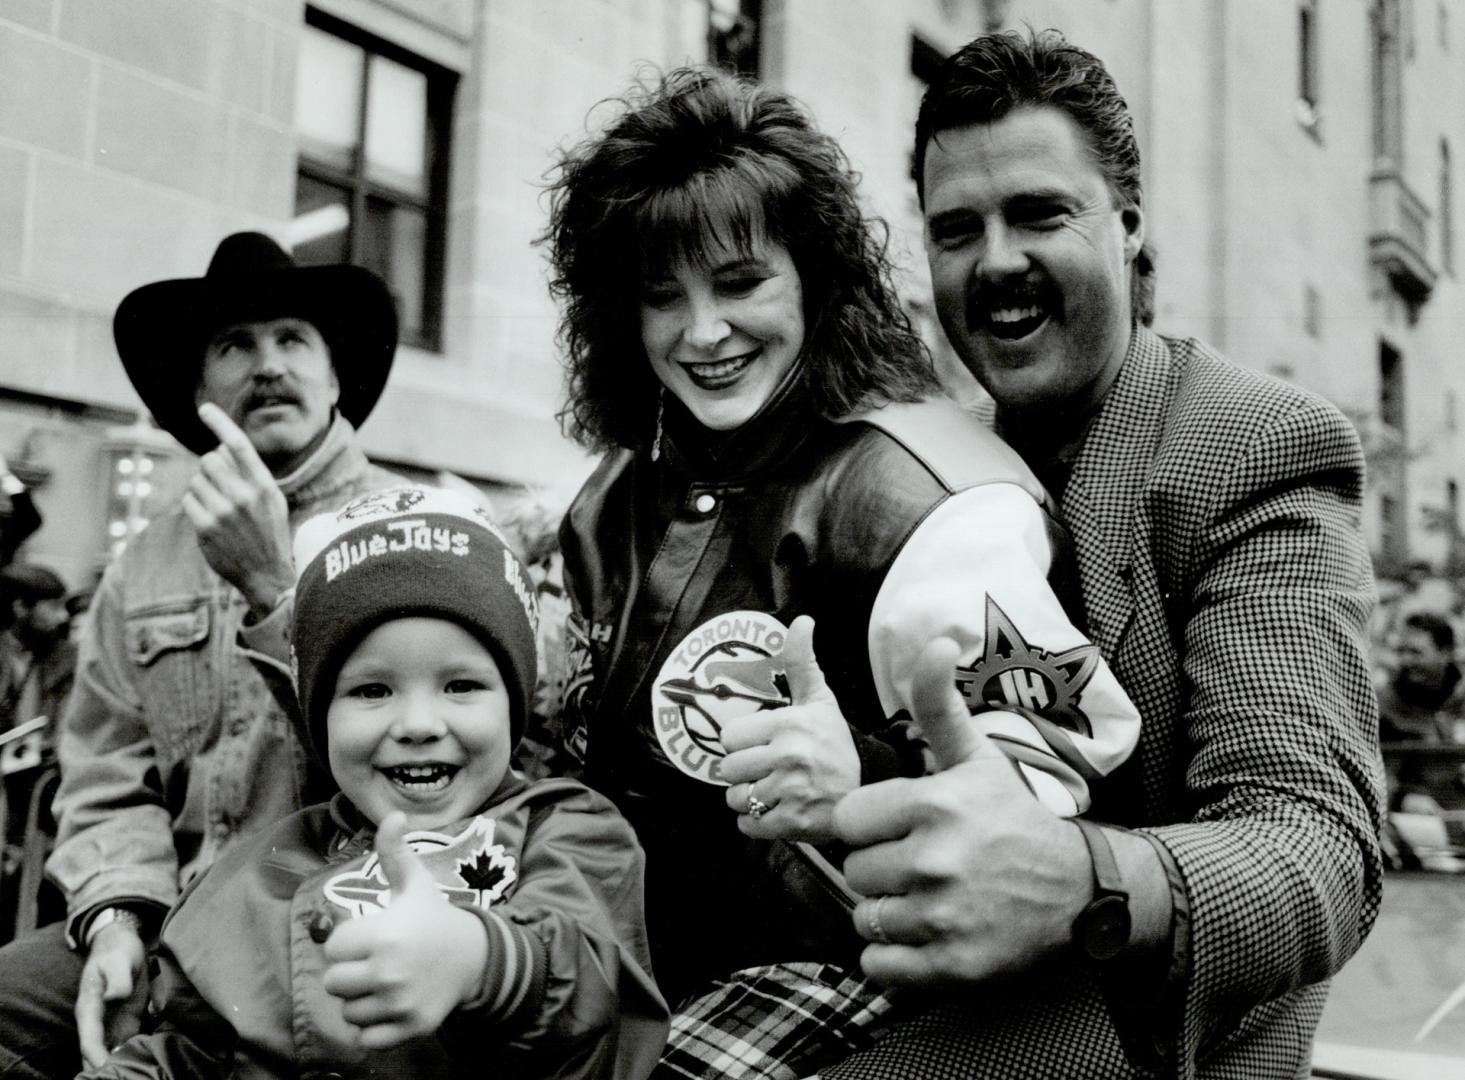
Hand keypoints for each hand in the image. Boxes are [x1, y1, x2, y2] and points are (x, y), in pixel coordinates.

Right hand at [75, 920, 148, 1068]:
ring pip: (111, 1053)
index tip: (105, 1070)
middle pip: (96, 1054)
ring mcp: (112, 1023)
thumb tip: (114, 997)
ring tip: (138, 1071)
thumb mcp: (118, 961)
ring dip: (121, 1064)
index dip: (95, 1057)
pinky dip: (134, 1054)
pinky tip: (147, 1060)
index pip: (88, 1040)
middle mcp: (97, 1022)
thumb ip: (117, 980)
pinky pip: (128, 1044)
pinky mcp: (128, 1022)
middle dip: (106, 1068)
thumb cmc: (117, 951)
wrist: (121, 943)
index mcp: (89, 1009)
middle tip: (127, 1075)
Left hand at [181, 403, 293, 617]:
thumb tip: (219, 449)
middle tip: (221, 489)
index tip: (204, 409)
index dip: (220, 423)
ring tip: (219, 509)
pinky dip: (194, 507)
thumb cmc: (268, 533)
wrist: (268, 575)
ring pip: (195, 481)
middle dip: (210, 471)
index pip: (238, 445)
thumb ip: (248, 474)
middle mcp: (245, 495)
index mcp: (265, 485)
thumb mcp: (271, 501)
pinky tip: (209, 521)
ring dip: (201, 490)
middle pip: (209, 461)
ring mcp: (224, 512)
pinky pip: (188, 501)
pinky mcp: (206, 527)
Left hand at [322, 812, 488, 1047]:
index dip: (348, 942)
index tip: (371, 937)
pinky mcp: (408, 1028)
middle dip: (350, 973)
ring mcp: (399, 1003)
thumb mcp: (414, 884)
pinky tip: (390, 1006)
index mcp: (383, 934)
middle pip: (334, 983)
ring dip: (361, 1000)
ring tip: (384, 983)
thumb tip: (393, 815)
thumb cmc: (434, 917)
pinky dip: (373, 1027)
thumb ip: (395, 853)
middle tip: (375, 963)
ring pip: (348, 1011)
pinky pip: (366, 1037)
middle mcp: (388, 971)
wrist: (474, 955)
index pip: (333, 948)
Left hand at [721, 616, 859, 841]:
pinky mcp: (793, 824)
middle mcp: (790, 756)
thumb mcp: (819, 701)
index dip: (743, 743)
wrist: (869, 793)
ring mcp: (791, 792)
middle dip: (744, 772)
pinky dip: (756, 822)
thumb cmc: (834, 743)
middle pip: (728, 769)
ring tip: (774, 791)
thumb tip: (801, 619)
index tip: (763, 746)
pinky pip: (747, 824)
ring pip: (735, 798)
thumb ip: (802, 662)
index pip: (729, 738)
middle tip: (769, 771)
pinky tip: (777, 811)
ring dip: (749, 798)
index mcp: (791, 724)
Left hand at [831, 636, 1089, 986]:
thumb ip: (940, 705)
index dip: (868, 827)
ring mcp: (944, 916)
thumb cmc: (1013, 820)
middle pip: (854, 872)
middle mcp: (935, 859)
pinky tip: (926, 937)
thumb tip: (935, 640)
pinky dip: (893, 960)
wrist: (1079, 892)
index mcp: (933, 804)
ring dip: (888, 916)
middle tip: (919, 867)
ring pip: (865, 920)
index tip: (899, 829)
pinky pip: (879, 967)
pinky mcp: (952, 965)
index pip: (847, 822)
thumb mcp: (977, 758)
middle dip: (879, 871)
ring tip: (926, 901)